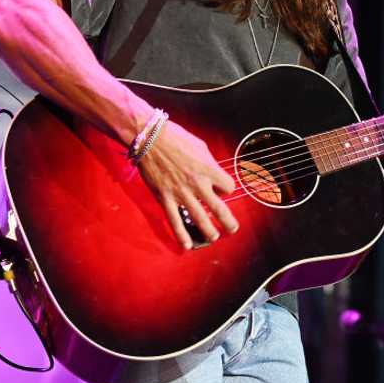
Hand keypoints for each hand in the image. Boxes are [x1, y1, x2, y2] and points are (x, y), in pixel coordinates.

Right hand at [136, 120, 238, 249]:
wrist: (150, 138)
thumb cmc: (176, 138)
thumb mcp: (200, 146)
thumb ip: (209, 163)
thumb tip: (213, 173)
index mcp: (209, 169)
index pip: (228, 187)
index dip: (226, 189)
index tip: (221, 189)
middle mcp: (198, 183)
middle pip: (219, 209)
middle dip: (228, 221)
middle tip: (233, 229)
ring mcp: (181, 193)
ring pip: (199, 219)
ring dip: (209, 231)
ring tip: (214, 237)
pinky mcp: (165, 198)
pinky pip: (175, 221)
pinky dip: (181, 235)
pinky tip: (187, 244)